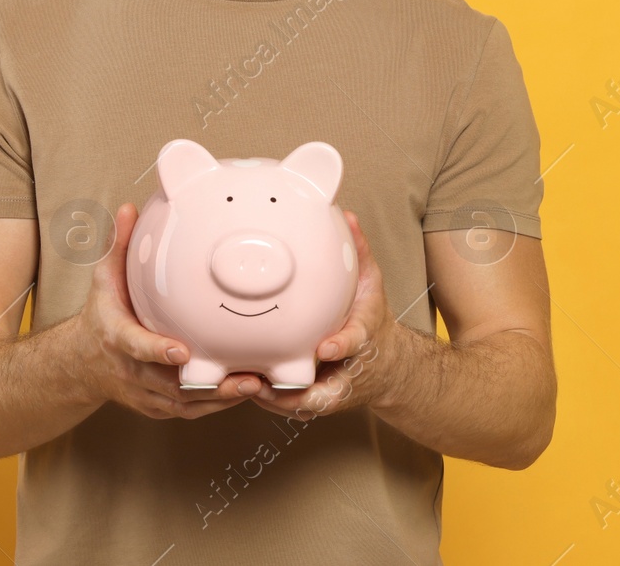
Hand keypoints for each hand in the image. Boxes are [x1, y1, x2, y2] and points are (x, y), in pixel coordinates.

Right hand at [73, 203, 266, 419]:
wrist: (80, 364)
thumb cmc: (100, 315)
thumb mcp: (103, 279)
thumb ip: (119, 246)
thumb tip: (130, 209)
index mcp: (116, 337)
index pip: (135, 347)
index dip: (157, 352)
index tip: (182, 352)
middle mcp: (130, 371)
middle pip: (170, 385)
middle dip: (207, 385)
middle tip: (245, 376)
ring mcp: (144, 394)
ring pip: (184, 404)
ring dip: (221, 398)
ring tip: (255, 385)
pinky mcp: (157, 407)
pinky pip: (189, 411)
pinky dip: (217, 405)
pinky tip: (246, 393)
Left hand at [251, 210, 405, 419]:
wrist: (383, 364)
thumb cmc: (369, 319)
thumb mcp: (371, 284)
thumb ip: (359, 252)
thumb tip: (346, 216)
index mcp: (359, 340)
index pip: (353, 344)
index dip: (340, 347)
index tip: (326, 349)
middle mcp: (343, 370)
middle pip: (321, 389)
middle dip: (296, 390)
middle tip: (266, 380)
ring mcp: (327, 389)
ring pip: (298, 402)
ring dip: (271, 397)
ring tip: (244, 384)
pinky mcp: (310, 399)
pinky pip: (284, 402)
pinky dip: (263, 398)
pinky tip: (236, 384)